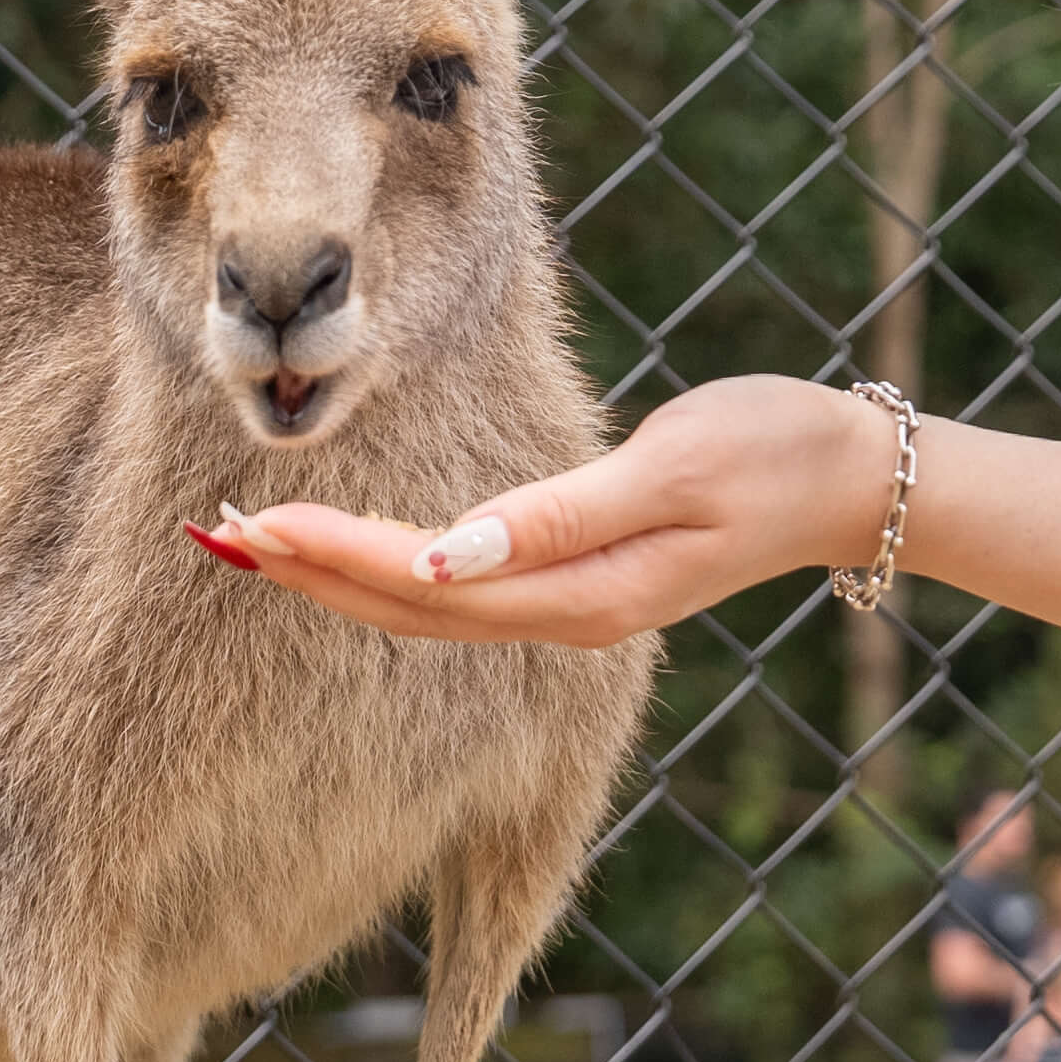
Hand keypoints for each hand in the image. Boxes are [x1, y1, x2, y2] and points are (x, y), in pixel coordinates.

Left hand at [205, 374, 894, 648]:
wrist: (850, 480)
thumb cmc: (769, 450)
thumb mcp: (672, 469)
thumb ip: (559, 516)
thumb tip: (451, 556)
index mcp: (580, 592)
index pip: (424, 587)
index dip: (333, 558)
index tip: (253, 526)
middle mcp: (563, 611)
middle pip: (406, 609)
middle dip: (307, 573)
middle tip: (210, 535)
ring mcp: (570, 602)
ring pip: (425, 605)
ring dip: (334, 573)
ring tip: (251, 542)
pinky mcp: (576, 578)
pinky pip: (458, 589)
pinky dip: (388, 565)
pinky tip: (350, 545)